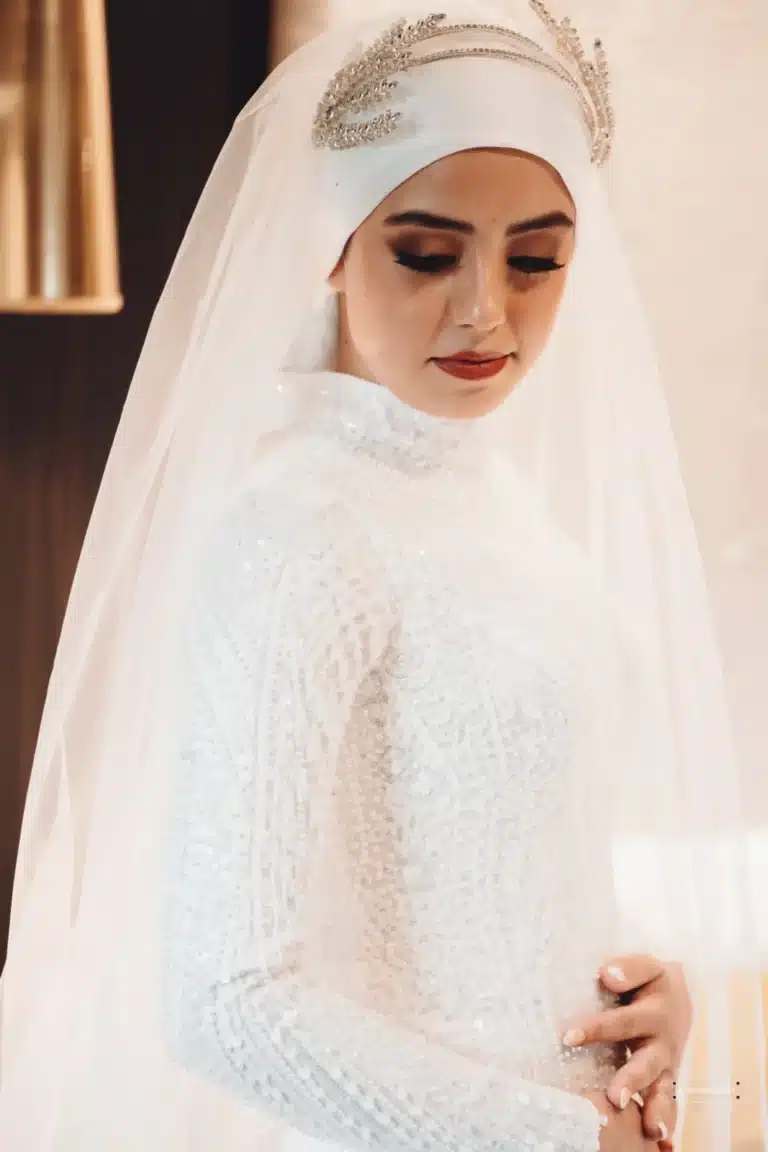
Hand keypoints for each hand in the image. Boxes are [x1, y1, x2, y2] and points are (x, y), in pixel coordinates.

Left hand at [560, 955, 691, 1145]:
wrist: (679, 994)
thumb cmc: (649, 981)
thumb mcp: (646, 966)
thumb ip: (629, 969)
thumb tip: (607, 975)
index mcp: (654, 1011)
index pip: (621, 1020)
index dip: (595, 1028)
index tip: (568, 1038)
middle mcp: (662, 1041)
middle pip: (646, 1062)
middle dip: (631, 1080)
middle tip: (615, 1097)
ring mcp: (665, 1064)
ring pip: (661, 1088)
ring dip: (654, 1108)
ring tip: (650, 1129)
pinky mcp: (665, 1079)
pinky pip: (668, 1101)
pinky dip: (666, 1120)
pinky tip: (660, 1139)